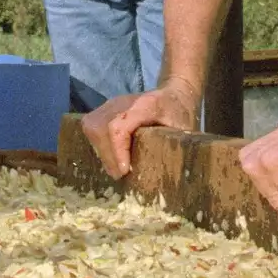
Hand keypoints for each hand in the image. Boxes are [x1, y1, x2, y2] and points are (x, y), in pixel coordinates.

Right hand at [81, 82, 199, 178]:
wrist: (175, 95)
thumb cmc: (181, 116)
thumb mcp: (185, 132)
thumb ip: (174, 151)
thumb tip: (166, 182)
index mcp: (147, 105)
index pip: (119, 126)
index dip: (117, 151)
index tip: (124, 172)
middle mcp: (125, 101)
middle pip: (101, 127)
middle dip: (108, 155)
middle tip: (121, 174)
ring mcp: (112, 103)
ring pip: (92, 126)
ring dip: (101, 151)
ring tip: (117, 166)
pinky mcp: (106, 109)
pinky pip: (92, 126)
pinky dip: (98, 144)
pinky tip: (112, 155)